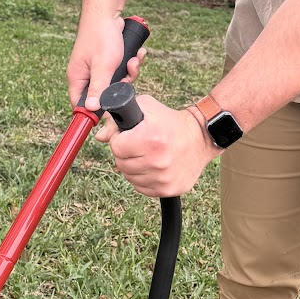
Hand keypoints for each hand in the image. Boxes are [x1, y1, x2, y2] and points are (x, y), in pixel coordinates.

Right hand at [67, 11, 145, 109]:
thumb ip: (98, 89)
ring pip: (116, 82)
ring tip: (134, 59)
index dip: (94, 111)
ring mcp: (97, 68)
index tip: (111, 111)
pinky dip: (130, 63)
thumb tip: (92, 109)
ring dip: (129, 72)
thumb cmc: (101, 36)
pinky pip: (121, 70)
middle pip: (103, 95)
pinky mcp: (108, 61)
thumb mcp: (103, 66)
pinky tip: (137, 54)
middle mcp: (86, 75)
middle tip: (128, 75)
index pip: (80, 104)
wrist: (107, 12)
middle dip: (120, 86)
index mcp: (78, 78)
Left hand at [98, 94, 217, 197]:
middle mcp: (157, 160)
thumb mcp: (146, 109)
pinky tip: (153, 167)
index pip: (116, 147)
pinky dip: (143, 179)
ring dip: (133, 167)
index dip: (120, 140)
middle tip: (139, 146)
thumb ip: (118, 119)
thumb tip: (99, 137)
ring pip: (129, 177)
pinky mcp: (168, 189)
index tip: (129, 137)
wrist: (201, 138)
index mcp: (150, 138)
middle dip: (126, 153)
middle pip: (120, 163)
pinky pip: (141, 188)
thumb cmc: (170, 122)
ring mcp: (163, 178)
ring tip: (147, 155)